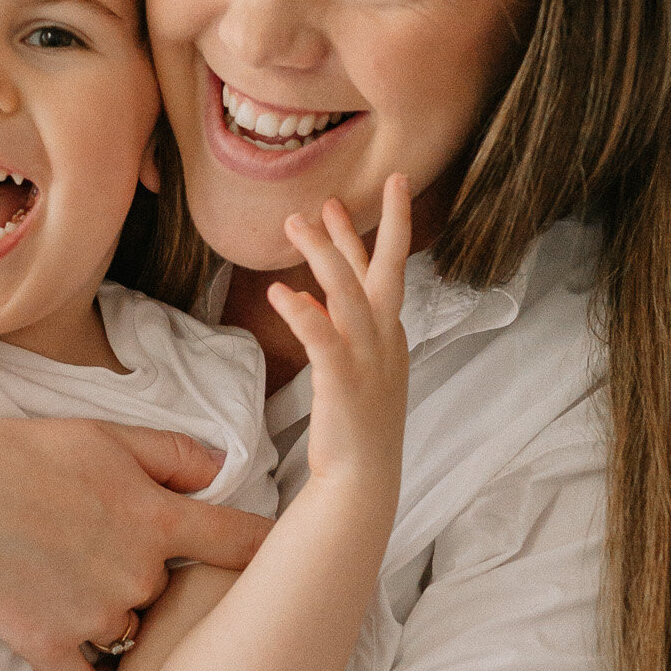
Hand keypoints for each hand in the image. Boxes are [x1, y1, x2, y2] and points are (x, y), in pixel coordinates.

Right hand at [0, 409, 271, 670]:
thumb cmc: (21, 451)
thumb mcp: (104, 435)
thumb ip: (173, 454)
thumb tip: (227, 467)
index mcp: (158, 517)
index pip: (241, 544)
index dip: (269, 555)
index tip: (287, 567)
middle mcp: (139, 573)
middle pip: (175, 597)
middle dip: (155, 584)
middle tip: (112, 560)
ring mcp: (95, 615)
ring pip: (130, 635)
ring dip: (114, 623)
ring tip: (73, 592)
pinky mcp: (50, 646)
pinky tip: (79, 666)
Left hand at [268, 177, 412, 496]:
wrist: (362, 479)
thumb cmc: (356, 425)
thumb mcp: (352, 367)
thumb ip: (335, 327)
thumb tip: (310, 294)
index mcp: (390, 334)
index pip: (384, 271)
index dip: (372, 232)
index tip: (366, 194)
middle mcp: (386, 339)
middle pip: (380, 270)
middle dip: (365, 227)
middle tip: (334, 192)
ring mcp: (369, 359)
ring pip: (348, 293)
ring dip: (323, 254)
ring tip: (294, 223)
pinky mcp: (344, 382)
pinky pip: (322, 338)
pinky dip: (302, 312)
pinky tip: (279, 291)